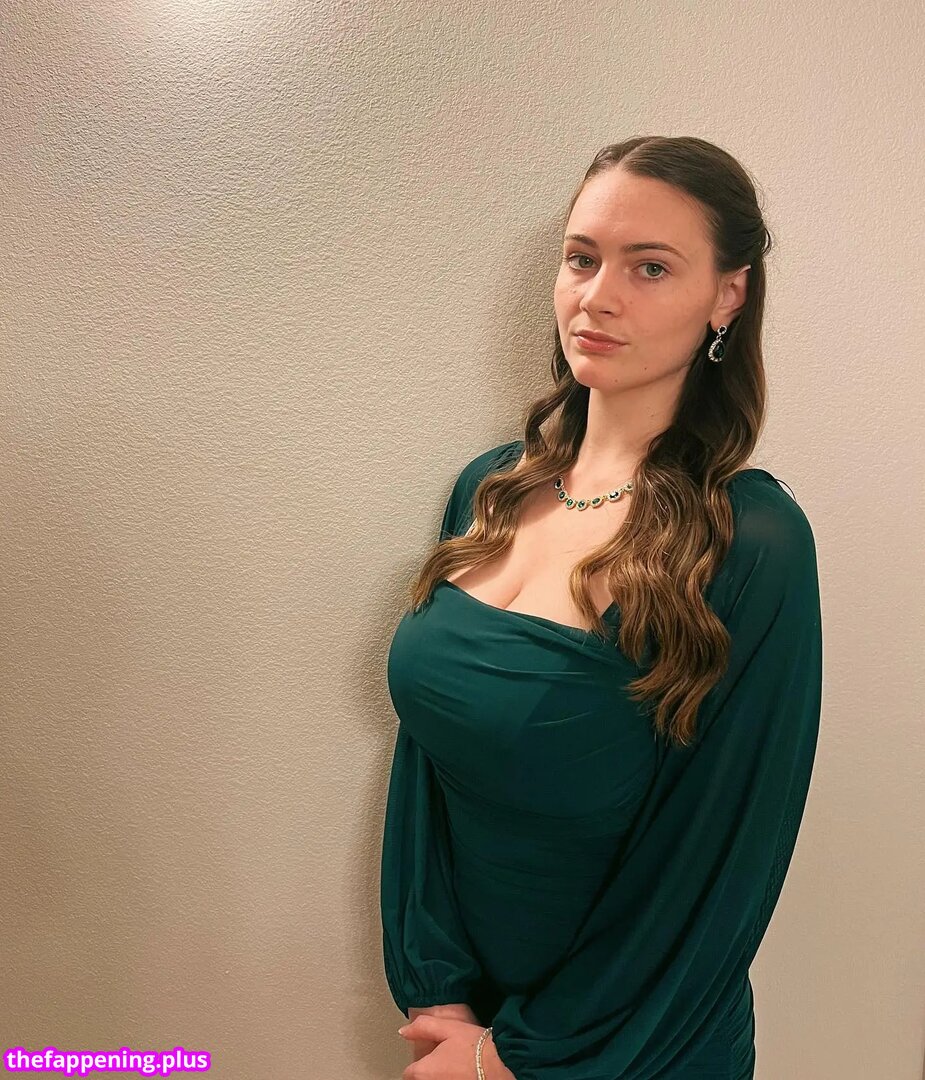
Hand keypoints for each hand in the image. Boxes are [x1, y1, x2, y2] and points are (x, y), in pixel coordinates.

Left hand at [398, 1015, 516, 1078]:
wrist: (505, 1066)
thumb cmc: (478, 1048)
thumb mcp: (449, 1028)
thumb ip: (423, 1027)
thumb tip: (404, 1031)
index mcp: (422, 1072)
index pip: (408, 1073)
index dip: (419, 1063)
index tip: (432, 1058)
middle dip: (428, 1073)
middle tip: (445, 1063)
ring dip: (440, 1078)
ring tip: (455, 1070)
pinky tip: (462, 1076)